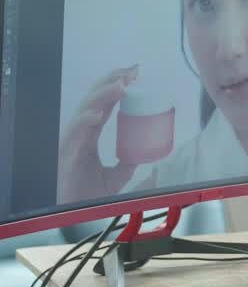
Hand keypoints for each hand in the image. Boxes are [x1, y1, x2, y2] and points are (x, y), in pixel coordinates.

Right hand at [57, 65, 139, 202]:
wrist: (68, 215)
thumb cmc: (82, 193)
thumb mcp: (115, 178)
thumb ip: (127, 164)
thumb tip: (143, 155)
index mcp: (90, 134)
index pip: (105, 104)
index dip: (117, 87)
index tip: (135, 74)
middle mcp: (80, 133)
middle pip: (94, 100)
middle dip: (112, 82)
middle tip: (131, 71)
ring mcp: (71, 141)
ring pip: (85, 111)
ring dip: (102, 96)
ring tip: (120, 85)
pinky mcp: (64, 154)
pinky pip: (74, 134)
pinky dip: (85, 122)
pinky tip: (97, 114)